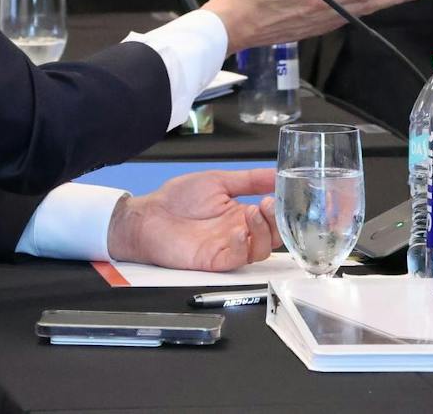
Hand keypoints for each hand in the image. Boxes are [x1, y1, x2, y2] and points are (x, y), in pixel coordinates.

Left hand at [106, 169, 282, 271]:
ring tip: (254, 212)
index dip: (283, 210)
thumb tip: (277, 171)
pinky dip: (242, 246)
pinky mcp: (215, 260)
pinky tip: (239, 230)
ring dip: (263, 231)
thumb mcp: (218, 181)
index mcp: (242, 214)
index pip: (273, 218)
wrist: (149, 215)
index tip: (281, 195)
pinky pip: (237, 259)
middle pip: (273, 236)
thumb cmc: (178, 199)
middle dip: (277, 221)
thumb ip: (249, 179)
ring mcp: (228, 248)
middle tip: (269, 204)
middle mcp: (239, 233)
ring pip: (260, 250)